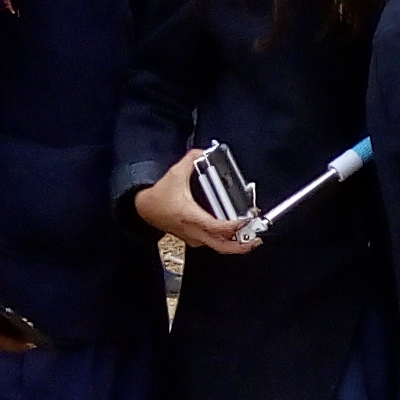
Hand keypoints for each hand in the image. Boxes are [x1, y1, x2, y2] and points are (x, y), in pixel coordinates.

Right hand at [132, 147, 259, 251]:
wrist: (143, 209)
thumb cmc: (158, 196)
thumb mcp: (174, 174)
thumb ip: (191, 160)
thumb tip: (202, 152)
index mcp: (192, 217)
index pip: (219, 228)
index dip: (236, 226)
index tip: (248, 220)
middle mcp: (194, 231)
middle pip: (223, 247)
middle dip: (242, 246)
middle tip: (256, 238)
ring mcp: (194, 237)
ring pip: (218, 247)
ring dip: (235, 243)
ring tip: (250, 234)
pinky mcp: (193, 238)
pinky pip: (213, 243)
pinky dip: (226, 240)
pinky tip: (235, 232)